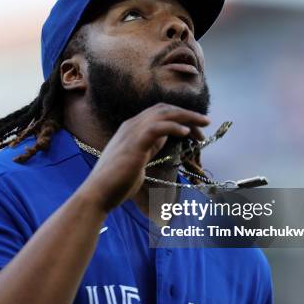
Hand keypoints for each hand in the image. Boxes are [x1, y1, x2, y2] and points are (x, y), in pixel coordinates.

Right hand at [78, 103, 209, 211]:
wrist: (98, 193)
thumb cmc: (116, 183)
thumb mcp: (137, 161)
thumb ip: (148, 149)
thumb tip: (161, 144)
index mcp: (131, 129)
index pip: (159, 113)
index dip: (179, 117)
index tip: (194, 130)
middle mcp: (131, 126)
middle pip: (164, 109)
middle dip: (187, 114)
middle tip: (205, 123)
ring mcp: (132, 133)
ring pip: (164, 114)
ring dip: (186, 117)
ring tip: (203, 124)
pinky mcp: (135, 143)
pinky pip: (158, 128)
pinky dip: (174, 127)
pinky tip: (186, 132)